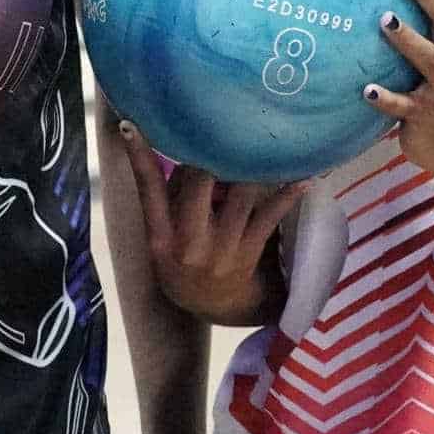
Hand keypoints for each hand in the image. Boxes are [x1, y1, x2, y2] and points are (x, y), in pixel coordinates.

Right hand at [123, 125, 299, 323]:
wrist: (216, 307)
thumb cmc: (186, 261)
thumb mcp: (164, 240)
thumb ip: (170, 201)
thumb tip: (189, 153)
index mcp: (160, 236)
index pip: (147, 190)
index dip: (138, 157)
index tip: (131, 126)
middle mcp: (188, 242)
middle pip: (200, 182)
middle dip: (212, 153)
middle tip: (225, 130)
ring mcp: (221, 249)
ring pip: (240, 193)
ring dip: (250, 167)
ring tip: (261, 144)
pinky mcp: (249, 253)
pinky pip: (270, 216)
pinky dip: (287, 194)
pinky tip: (302, 177)